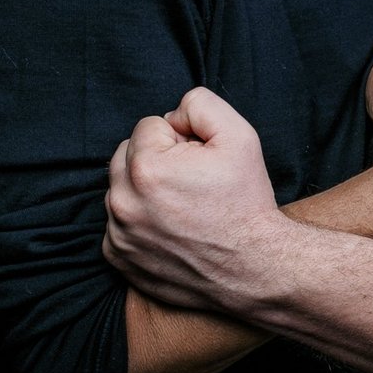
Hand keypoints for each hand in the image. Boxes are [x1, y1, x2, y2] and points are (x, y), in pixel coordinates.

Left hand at [104, 87, 288, 312]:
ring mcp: (118, 234)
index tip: (200, 162)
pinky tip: (170, 228)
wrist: (254, 268)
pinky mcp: (118, 258)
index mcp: (146, 167)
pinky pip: (118, 223)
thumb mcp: (240, 135)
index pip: (150, 125)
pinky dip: (139, 221)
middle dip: (156, 159)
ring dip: (144, 189)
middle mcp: (123, 201)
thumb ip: (200, 104)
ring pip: (121, 188)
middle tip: (192, 181)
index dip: (181, 138)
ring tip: (183, 206)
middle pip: (127, 154)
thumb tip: (172, 116)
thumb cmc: (247, 203)